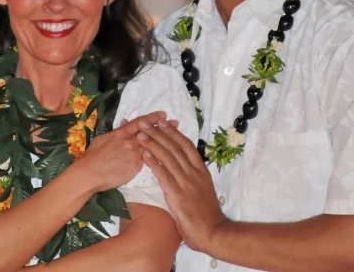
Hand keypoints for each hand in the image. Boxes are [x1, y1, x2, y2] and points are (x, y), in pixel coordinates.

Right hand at [75, 111, 168, 192]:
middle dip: (163, 128)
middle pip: (150, 133)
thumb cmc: (93, 156)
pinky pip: (148, 161)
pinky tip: (166, 155)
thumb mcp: (103, 139)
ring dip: (164, 141)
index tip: (163, 114)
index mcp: (121, 133)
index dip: (152, 118)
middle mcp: (129, 142)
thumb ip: (117, 131)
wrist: (89, 174)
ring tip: (175, 138)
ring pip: (151, 147)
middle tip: (175, 123)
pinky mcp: (135, 167)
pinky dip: (156, 157)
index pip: (140, 123)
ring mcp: (134, 155)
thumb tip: (125, 122)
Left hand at [138, 120, 227, 253]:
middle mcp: (194, 172)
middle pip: (175, 147)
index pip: (186, 145)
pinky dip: (154, 164)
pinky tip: (145, 155)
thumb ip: (193, 175)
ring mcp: (186, 182)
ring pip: (168, 158)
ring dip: (153, 144)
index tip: (162, 122)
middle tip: (146, 122)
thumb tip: (182, 163)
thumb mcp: (203, 187)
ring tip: (141, 134)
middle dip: (159, 133)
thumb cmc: (206, 212)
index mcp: (200, 169)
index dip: (173, 132)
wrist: (212, 231)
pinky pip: (164, 175)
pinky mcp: (177, 195)